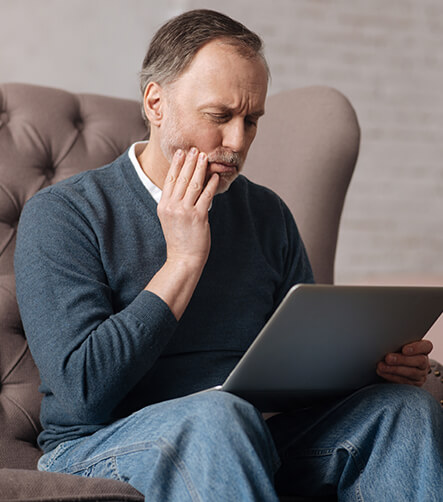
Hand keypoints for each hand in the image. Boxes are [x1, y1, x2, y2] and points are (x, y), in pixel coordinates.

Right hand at [157, 147, 218, 268]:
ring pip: (194, 184)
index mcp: (163, 205)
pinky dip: (210, 184)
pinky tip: (214, 176)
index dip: (176, 164)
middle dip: (189, 162)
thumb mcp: (170, 218)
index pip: (170, 180)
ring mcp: (185, 211)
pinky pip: (205, 196)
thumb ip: (174, 202)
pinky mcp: (198, 217)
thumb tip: (184, 186)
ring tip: (205, 157)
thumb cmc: (179, 239)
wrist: (183, 258)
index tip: (181, 152)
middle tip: (195, 149)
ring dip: (200, 168)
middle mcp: (172, 206)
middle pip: (182, 178)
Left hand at [376, 340, 432, 385]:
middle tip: (388, 358)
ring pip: (411, 372)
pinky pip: (404, 381)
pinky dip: (391, 376)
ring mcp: (421, 374)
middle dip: (402, 360)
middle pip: (419, 361)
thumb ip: (397, 342)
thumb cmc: (397, 350)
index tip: (404, 349)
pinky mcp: (414, 383)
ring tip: (382, 366)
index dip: (416, 348)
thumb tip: (385, 342)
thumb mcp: (399, 344)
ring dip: (394, 369)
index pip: (426, 346)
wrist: (394, 364)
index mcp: (423, 349)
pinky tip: (383, 373)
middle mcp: (424, 362)